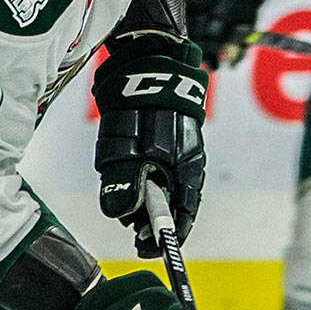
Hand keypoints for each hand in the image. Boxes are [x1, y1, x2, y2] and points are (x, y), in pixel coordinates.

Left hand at [92, 30, 206, 256]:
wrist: (148, 61)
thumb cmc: (139, 104)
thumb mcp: (127, 148)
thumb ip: (124, 181)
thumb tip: (121, 213)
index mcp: (186, 170)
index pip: (182, 216)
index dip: (165, 236)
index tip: (145, 248)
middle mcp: (189, 163)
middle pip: (174, 204)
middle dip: (151, 220)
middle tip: (130, 230)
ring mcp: (182, 150)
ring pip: (167, 187)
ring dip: (147, 201)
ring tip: (126, 208)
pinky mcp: (171, 138)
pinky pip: (162, 169)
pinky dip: (147, 181)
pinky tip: (132, 179)